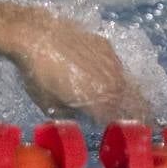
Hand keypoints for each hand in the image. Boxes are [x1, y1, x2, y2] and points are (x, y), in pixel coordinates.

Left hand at [4, 13, 152, 124]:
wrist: (33, 36)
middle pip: (133, 101)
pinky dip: (111, 72)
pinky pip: (115, 64)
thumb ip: (70, 116)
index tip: (121, 131)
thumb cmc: (38, 75)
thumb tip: (78, 116)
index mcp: (103, 102)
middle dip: (133, 111)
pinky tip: (97, 72)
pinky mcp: (105, 45)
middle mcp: (115, 82)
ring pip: (126, 82)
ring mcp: (112, 61)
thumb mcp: (49, 106)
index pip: (124, 121)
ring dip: (122, 92)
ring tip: (111, 96)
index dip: (124, 128)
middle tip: (129, 117)